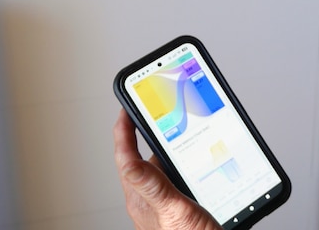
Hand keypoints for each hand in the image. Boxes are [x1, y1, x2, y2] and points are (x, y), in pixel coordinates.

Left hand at [113, 110, 221, 229]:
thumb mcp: (173, 211)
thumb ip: (153, 185)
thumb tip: (128, 160)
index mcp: (143, 197)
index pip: (126, 157)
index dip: (123, 130)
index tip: (125, 108)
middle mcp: (151, 199)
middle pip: (142, 157)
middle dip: (145, 132)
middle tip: (150, 110)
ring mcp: (165, 203)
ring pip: (161, 167)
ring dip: (167, 147)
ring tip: (175, 127)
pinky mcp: (180, 207)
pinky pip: (176, 179)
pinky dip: (183, 163)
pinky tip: (195, 159)